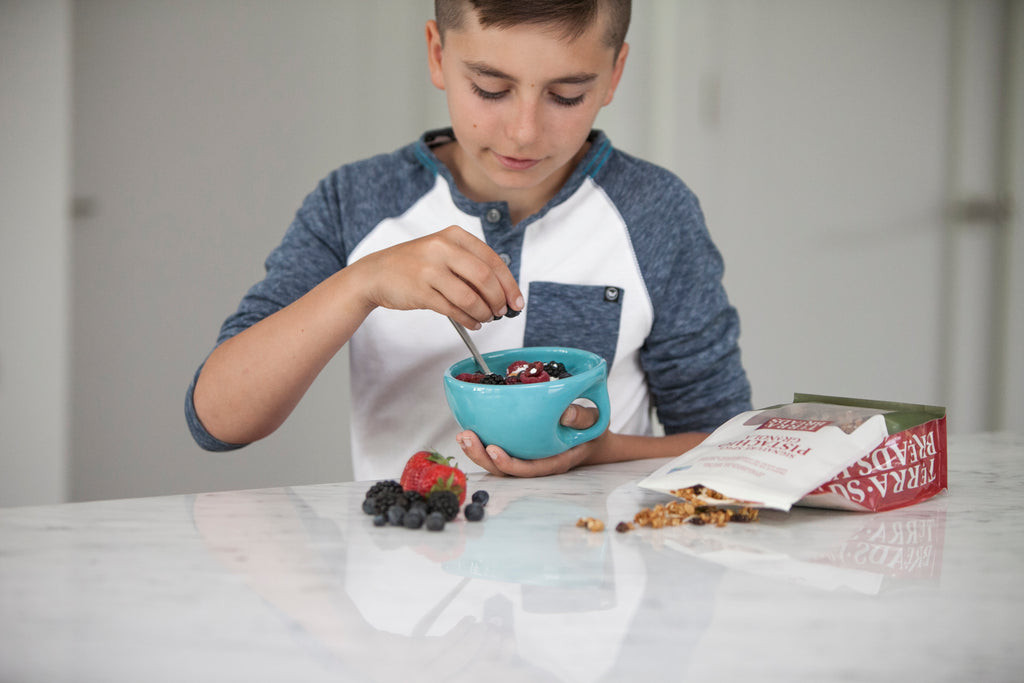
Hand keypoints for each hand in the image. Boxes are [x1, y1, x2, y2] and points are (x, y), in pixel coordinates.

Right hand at [350, 225, 522, 329]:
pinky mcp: (420, 291)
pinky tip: (473, 323)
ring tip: (486, 318)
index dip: (509, 284)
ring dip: (484, 312)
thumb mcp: (442, 251)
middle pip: (485, 278)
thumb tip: (503, 289)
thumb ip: (471, 264)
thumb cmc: (414, 265)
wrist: (376, 273)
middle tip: (502, 312)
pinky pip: (453, 310)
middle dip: (498, 299)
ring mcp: (430, 270)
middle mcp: (442, 249)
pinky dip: (469, 320)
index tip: (517, 301)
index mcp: (453, 236)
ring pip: (470, 297)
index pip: (493, 260)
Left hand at [456, 404, 610, 476]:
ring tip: (462, 436)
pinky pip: (496, 454)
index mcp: (556, 462)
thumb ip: (581, 417)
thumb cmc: (592, 430)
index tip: (493, 449)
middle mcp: (537, 465)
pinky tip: (469, 430)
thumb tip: (565, 412)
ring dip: (476, 453)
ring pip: (497, 466)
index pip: (530, 469)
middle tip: (466, 437)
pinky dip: (481, 444)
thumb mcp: (594, 421)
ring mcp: (526, 460)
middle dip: (482, 458)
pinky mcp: (519, 452)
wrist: (592, 439)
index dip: (510, 464)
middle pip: (506, 472)